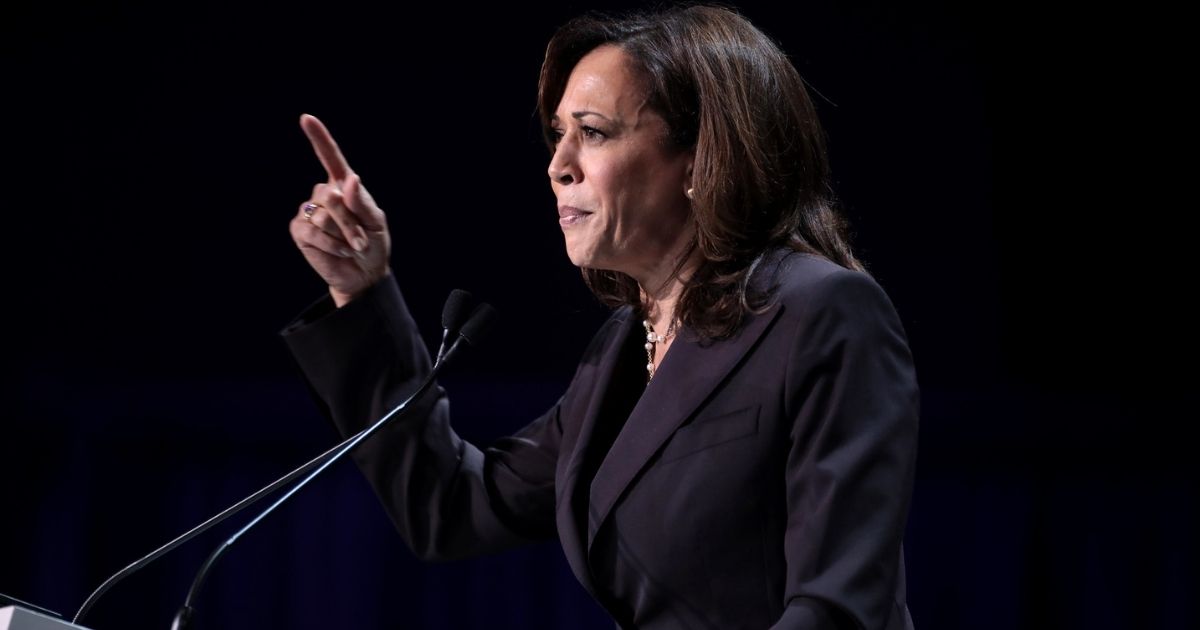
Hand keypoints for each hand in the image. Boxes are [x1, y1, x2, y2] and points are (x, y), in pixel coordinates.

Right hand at [291, 113, 391, 306]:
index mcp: (344, 187)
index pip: (330, 158)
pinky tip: (340, 251)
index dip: (319, 138)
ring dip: (343, 235)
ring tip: (352, 246)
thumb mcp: (376, 223)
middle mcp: (324, 195)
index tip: (307, 118)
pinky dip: (331, 244)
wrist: (363, 275)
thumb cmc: (373, 245)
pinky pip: (313, 231)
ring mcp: (309, 212)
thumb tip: (350, 179)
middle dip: (350, 222)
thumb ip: (363, 202)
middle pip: (332, 197)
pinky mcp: (299, 230)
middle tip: (362, 240)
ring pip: (323, 215)